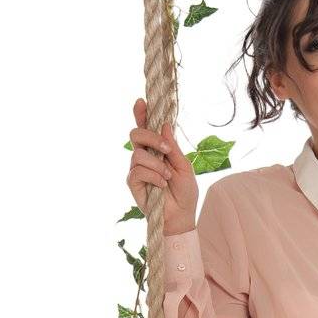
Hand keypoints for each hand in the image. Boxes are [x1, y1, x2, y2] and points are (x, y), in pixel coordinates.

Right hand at [127, 98, 198, 235]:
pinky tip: (161, 185)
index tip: (141, 101)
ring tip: (168, 177)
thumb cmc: (185, 192)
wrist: (181, 216)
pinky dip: (153, 176)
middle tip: (166, 150)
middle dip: (151, 137)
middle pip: (135, 134)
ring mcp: (137, 168)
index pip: (146, 128)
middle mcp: (144, 156)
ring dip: (157, 165)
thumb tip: (164, 125)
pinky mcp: (133, 182)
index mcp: (157, 149)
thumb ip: (172, 146)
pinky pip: (138, 171)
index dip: (141, 114)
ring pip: (138, 154)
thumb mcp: (184, 166)